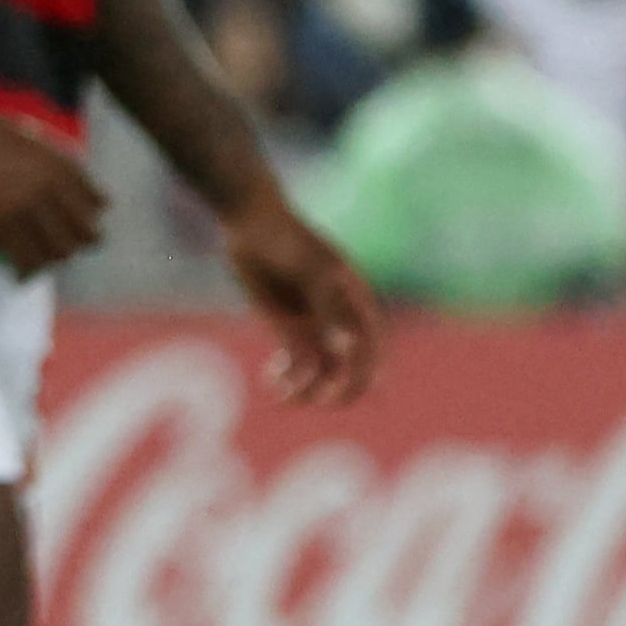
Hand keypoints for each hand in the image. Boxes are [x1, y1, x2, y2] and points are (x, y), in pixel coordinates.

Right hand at [0, 99, 106, 275]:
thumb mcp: (28, 137)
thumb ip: (49, 160)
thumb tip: (57, 177)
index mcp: (61, 165)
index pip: (95, 203)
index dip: (88, 219)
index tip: (78, 227)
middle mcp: (51, 188)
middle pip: (81, 233)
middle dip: (73, 245)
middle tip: (59, 252)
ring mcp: (26, 206)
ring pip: (56, 249)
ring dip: (48, 260)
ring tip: (37, 264)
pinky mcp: (0, 223)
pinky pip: (24, 257)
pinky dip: (25, 270)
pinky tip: (20, 275)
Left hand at [218, 185, 379, 408]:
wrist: (254, 224)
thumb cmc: (292, 243)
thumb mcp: (315, 272)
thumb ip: (332, 309)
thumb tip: (350, 347)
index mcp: (357, 307)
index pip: (371, 351)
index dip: (368, 377)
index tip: (355, 395)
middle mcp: (338, 321)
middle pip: (348, 369)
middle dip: (336, 391)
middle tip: (317, 401)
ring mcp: (313, 325)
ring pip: (319, 372)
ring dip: (306, 390)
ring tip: (284, 396)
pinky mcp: (286, 328)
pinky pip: (293, 363)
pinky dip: (287, 378)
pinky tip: (273, 380)